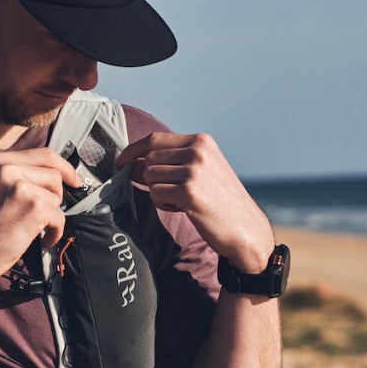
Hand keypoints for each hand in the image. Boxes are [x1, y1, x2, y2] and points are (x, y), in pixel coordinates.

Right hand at [0, 148, 80, 279]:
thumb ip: (22, 174)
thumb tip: (59, 173)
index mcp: (1, 160)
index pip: (45, 154)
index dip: (64, 167)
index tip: (73, 180)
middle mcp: (9, 169)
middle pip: (54, 175)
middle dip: (54, 196)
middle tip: (41, 212)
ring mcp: (22, 187)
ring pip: (57, 197)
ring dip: (51, 215)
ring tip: (32, 226)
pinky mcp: (34, 207)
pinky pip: (59, 217)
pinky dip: (55, 232)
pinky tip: (42, 239)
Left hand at [116, 133, 274, 272]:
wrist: (245, 228)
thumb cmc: (220, 201)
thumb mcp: (201, 171)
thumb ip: (170, 162)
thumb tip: (130, 163)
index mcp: (201, 141)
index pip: (155, 139)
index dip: (133, 150)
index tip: (121, 161)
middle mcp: (197, 151)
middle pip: (149, 159)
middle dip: (149, 178)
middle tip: (169, 193)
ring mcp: (194, 170)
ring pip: (149, 176)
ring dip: (158, 192)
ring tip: (181, 201)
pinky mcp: (189, 191)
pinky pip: (155, 194)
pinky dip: (163, 204)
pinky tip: (183, 209)